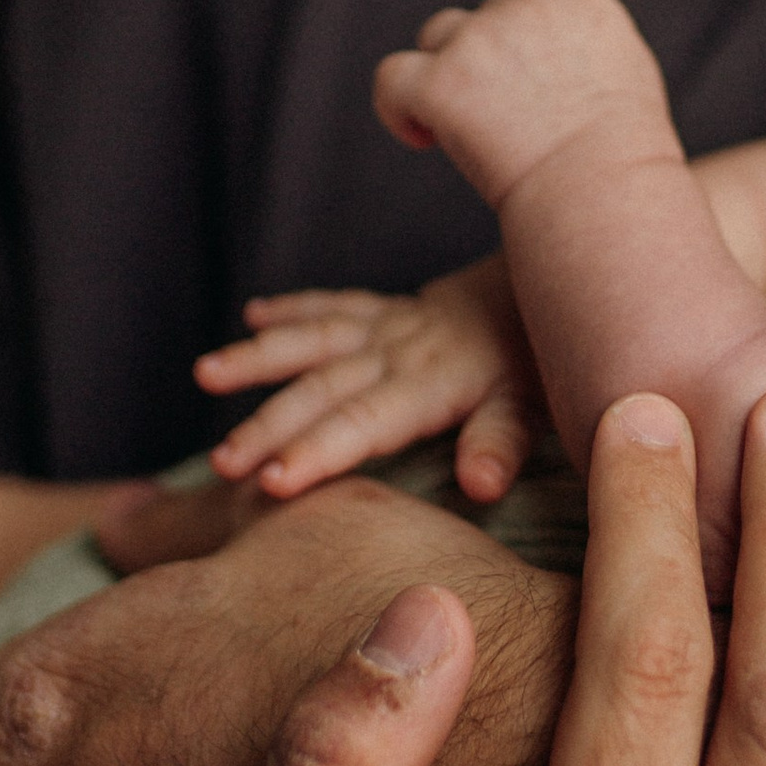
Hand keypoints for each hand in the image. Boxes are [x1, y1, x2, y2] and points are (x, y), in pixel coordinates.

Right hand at [196, 256, 546, 503]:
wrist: (560, 280)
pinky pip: (336, 305)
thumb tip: (481, 484)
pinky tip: (253, 315)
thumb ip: (502, 440)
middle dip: (267, 425)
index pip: (361, 421)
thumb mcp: (535, 404)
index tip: (268, 483)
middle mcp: (400, 349)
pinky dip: (294, 309)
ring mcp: (391, 324)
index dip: (314, 451)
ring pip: (314, 338)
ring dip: (259, 357)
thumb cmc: (544, 360)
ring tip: (205, 373)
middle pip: (321, 387)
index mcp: (430, 381)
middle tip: (221, 464)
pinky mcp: (392, 309)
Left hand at [373, 0, 675, 210]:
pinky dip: (398, 105)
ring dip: (449, 70)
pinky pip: (392, 79)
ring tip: (476, 129)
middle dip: (494, 56)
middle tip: (517, 121)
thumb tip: (557, 52)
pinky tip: (423, 137)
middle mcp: (525, 8)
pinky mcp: (440, 82)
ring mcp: (478, 41)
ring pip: (439, 35)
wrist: (602, 190)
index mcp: (578, 0)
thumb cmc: (625, 155)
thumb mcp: (626, 72)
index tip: (529, 42)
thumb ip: (587, 42)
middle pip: (490, 13)